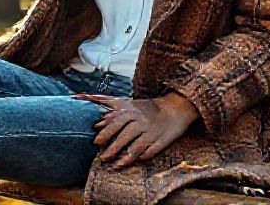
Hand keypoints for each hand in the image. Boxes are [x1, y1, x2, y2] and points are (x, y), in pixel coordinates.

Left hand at [71, 92, 198, 168]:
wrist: (174, 108)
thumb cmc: (146, 108)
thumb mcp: (129, 104)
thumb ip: (111, 111)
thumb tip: (96, 124)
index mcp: (132, 111)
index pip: (116, 123)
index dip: (105, 133)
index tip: (95, 143)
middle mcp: (141, 121)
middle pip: (125, 136)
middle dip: (113, 148)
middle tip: (103, 158)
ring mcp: (151, 132)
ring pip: (136, 147)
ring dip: (125, 157)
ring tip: (115, 165)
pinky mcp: (161, 141)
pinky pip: (150, 152)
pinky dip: (141, 158)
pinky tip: (133, 163)